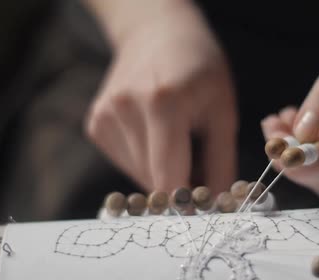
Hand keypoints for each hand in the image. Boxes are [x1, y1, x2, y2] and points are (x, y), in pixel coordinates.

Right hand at [86, 1, 236, 192]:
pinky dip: (145, 160)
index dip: (188, 201)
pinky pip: (126, 162)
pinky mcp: (95, 124)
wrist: (156, 34)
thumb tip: (217, 206)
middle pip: (154, 180)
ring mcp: (105, 117)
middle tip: (199, 162)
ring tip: (177, 139)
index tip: (204, 206)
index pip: (169, 179)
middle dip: (180, 183)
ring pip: (139, 175)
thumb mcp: (223, 109)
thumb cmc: (199, 68)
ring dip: (162, 172)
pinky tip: (154, 132)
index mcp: (163, 104)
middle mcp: (125, 110)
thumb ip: (221, 161)